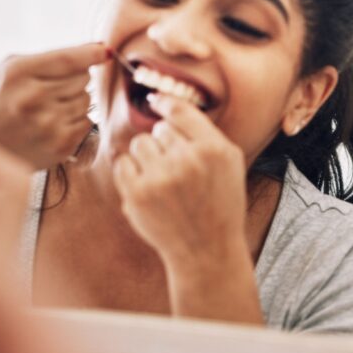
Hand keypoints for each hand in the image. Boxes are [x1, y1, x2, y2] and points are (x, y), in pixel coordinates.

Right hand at [0, 43, 106, 168]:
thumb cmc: (0, 98)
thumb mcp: (11, 68)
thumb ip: (49, 57)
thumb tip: (99, 49)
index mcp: (17, 73)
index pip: (67, 59)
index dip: (91, 54)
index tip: (105, 50)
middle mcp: (32, 99)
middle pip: (83, 78)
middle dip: (76, 78)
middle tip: (53, 87)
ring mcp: (47, 125)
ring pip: (86, 100)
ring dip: (75, 100)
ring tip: (49, 107)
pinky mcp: (60, 146)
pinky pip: (87, 123)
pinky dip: (76, 120)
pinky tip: (54, 123)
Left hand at [112, 94, 259, 320]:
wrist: (206, 250)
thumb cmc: (219, 204)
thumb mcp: (229, 164)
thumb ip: (204, 133)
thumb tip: (165, 103)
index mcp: (215, 150)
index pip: (181, 111)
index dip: (165, 103)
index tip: (155, 101)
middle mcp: (189, 160)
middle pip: (159, 129)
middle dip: (165, 146)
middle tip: (179, 172)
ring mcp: (162, 177)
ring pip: (140, 143)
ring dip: (147, 158)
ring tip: (164, 181)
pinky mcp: (138, 194)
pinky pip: (123, 164)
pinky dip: (132, 174)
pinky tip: (149, 191)